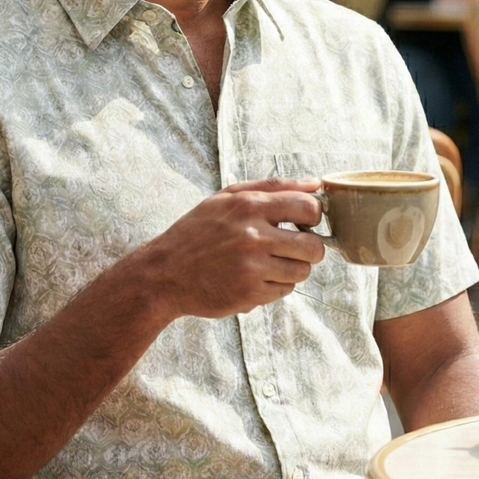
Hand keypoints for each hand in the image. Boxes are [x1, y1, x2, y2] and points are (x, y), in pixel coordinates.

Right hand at [143, 177, 323, 319]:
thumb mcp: (226, 198)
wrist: (164, 273)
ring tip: (269, 264)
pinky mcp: (250, 293)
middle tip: (294, 249)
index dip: (313, 216)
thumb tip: (314, 184)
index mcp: (249, 206)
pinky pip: (284, 290)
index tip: (303, 223)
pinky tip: (255, 278)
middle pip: (314, 246)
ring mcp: (252, 267)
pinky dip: (275, 286)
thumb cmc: (196, 232)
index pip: (308, 208)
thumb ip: (271, 187)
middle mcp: (253, 236)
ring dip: (292, 269)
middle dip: (310, 249)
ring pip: (302, 271)